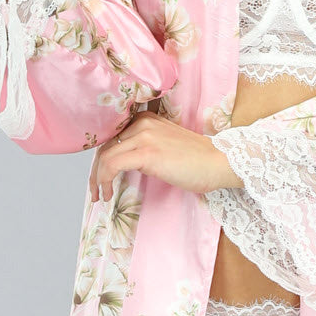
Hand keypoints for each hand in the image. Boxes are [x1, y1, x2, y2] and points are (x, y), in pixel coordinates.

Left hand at [89, 112, 240, 202]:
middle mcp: (142, 123)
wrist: (219, 162)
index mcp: (146, 119)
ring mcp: (144, 136)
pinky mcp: (146, 153)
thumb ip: (145, 148)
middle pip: (105, 147)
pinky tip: (108, 193)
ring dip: (97, 179)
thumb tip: (123, 164)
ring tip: (100, 195)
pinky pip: (112, 165)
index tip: (99, 177)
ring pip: (105, 156)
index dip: (101, 159)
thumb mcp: (165, 147)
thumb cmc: (198, 161)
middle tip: (95, 190)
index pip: (112, 138)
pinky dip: (104, 180)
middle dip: (95, 171)